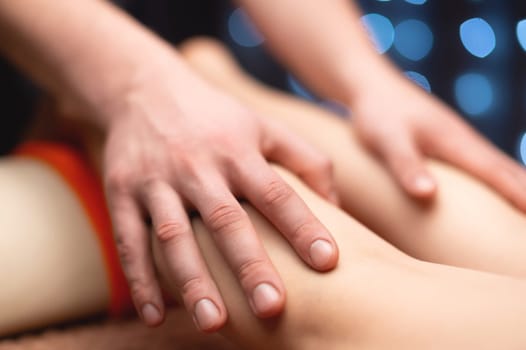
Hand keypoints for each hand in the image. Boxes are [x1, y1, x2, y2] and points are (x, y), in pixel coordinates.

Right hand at [101, 58, 338, 331]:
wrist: (144, 89)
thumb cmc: (215, 117)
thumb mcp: (263, 125)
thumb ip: (305, 160)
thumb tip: (338, 205)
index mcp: (238, 152)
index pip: (277, 193)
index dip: (303, 226)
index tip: (328, 261)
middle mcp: (198, 167)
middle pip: (226, 220)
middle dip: (249, 265)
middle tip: (272, 308)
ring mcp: (157, 181)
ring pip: (174, 235)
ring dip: (192, 280)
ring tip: (213, 323)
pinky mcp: (122, 192)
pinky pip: (129, 239)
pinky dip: (140, 279)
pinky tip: (155, 314)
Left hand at [350, 70, 525, 210]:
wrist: (370, 84)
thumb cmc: (377, 113)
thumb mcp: (387, 140)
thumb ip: (406, 165)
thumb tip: (428, 194)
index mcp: (455, 142)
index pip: (497, 172)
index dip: (520, 195)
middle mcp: (463, 140)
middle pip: (505, 170)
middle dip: (525, 193)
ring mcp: (455, 140)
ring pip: (494, 166)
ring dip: (513, 187)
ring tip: (522, 215)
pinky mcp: (443, 142)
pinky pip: (478, 165)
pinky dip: (493, 180)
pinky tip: (488, 193)